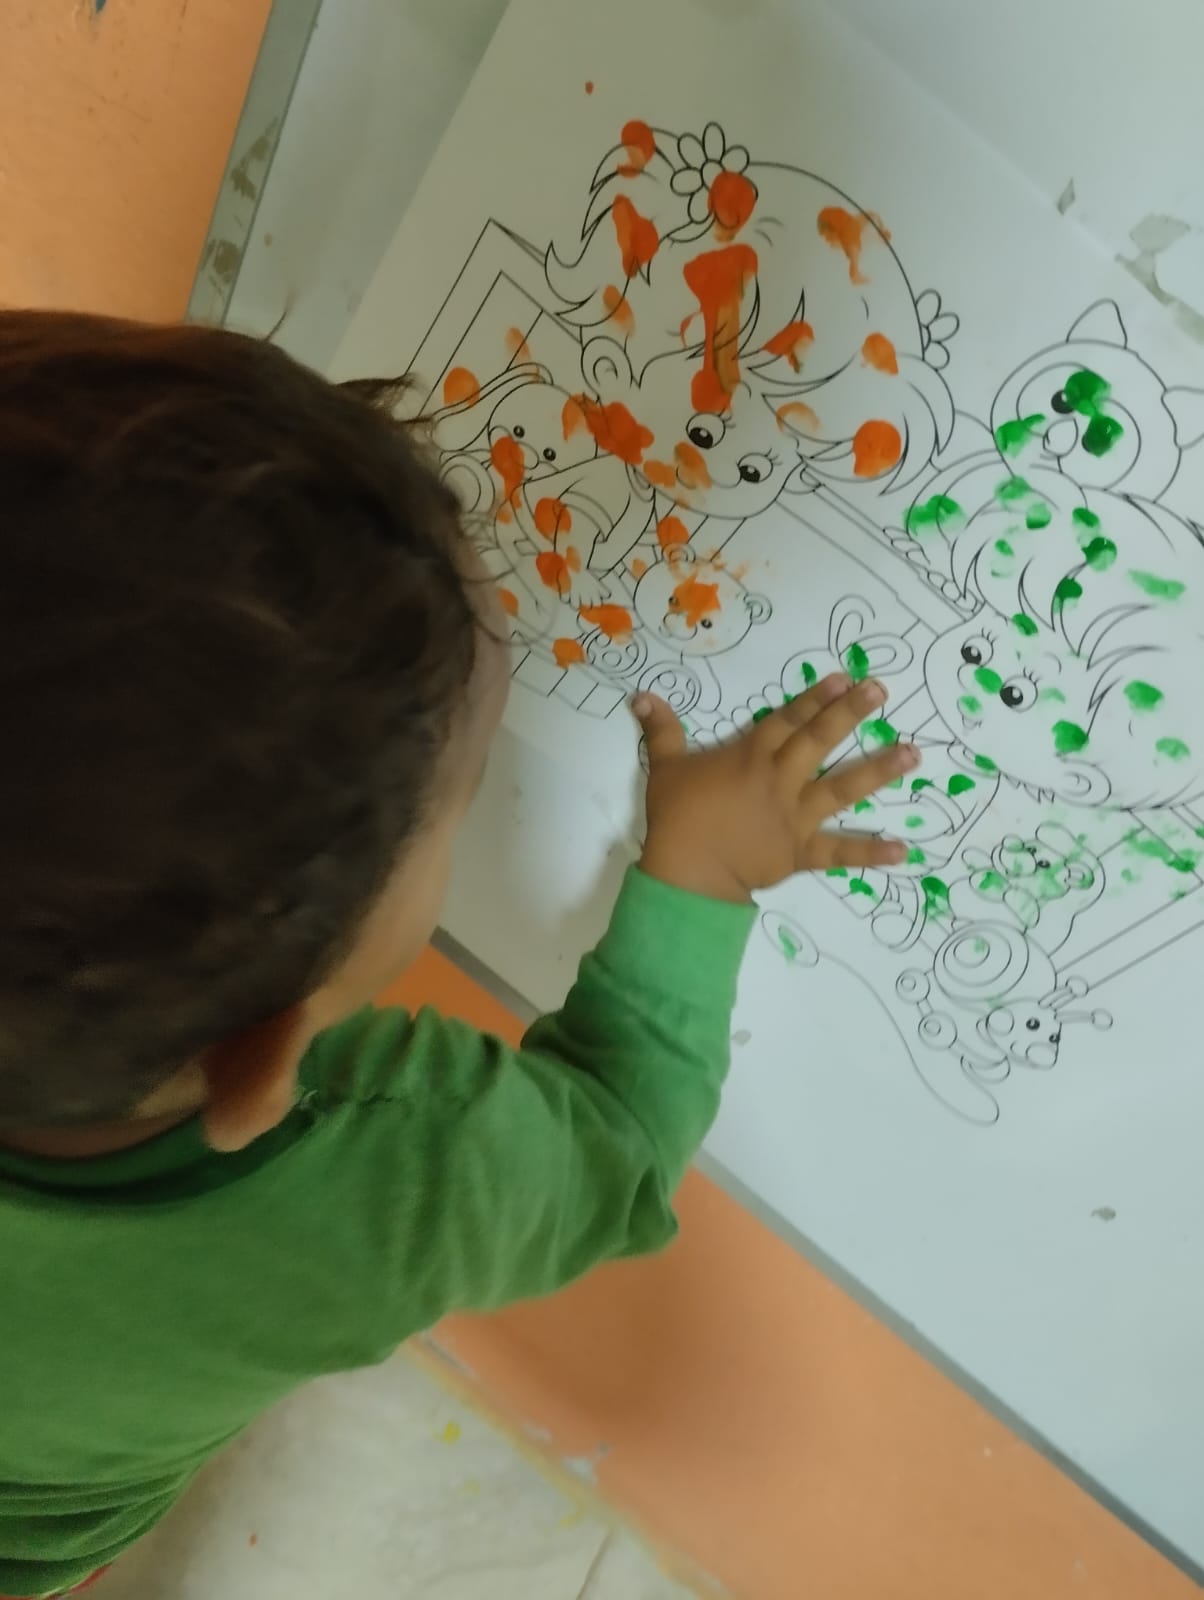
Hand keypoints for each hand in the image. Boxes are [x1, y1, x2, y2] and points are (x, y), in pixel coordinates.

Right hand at [634, 673, 917, 903]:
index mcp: (751, 758)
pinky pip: (839, 853)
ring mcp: (796, 817)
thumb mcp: (664, 768)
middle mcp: (780, 781)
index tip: (844, 677)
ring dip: (878, 771)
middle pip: (819, 741)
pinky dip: (869, 853)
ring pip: (842, 789)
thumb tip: (641, 696)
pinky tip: (902, 850)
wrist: (688, 872)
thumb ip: (661, 731)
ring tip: (913, 753)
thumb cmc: (678, 818)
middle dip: (851, 714)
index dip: (814, 698)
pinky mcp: (801, 852)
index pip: (788, 721)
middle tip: (882, 690)